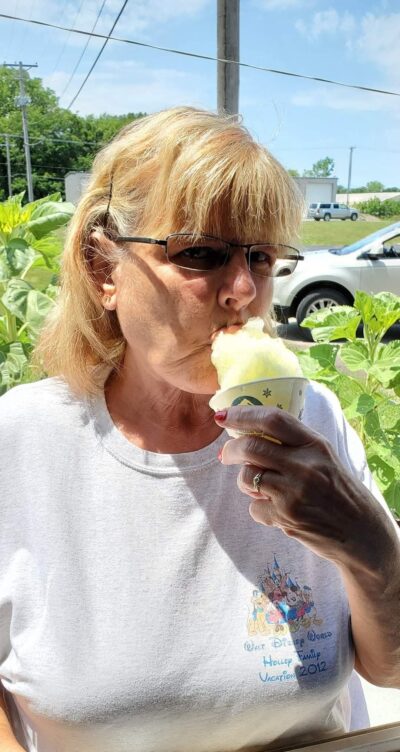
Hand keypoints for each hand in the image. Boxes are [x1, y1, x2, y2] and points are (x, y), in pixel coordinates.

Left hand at [216, 406, 390, 567]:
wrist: (361, 532)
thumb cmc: (338, 490)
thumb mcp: (323, 457)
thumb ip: (293, 443)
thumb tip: (247, 433)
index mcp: (315, 445)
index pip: (272, 420)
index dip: (243, 414)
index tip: (223, 416)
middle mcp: (305, 466)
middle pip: (251, 447)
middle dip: (231, 450)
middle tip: (226, 455)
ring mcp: (294, 493)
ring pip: (247, 478)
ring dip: (246, 481)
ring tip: (261, 487)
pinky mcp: (287, 518)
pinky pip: (254, 507)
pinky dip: (259, 508)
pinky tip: (278, 510)